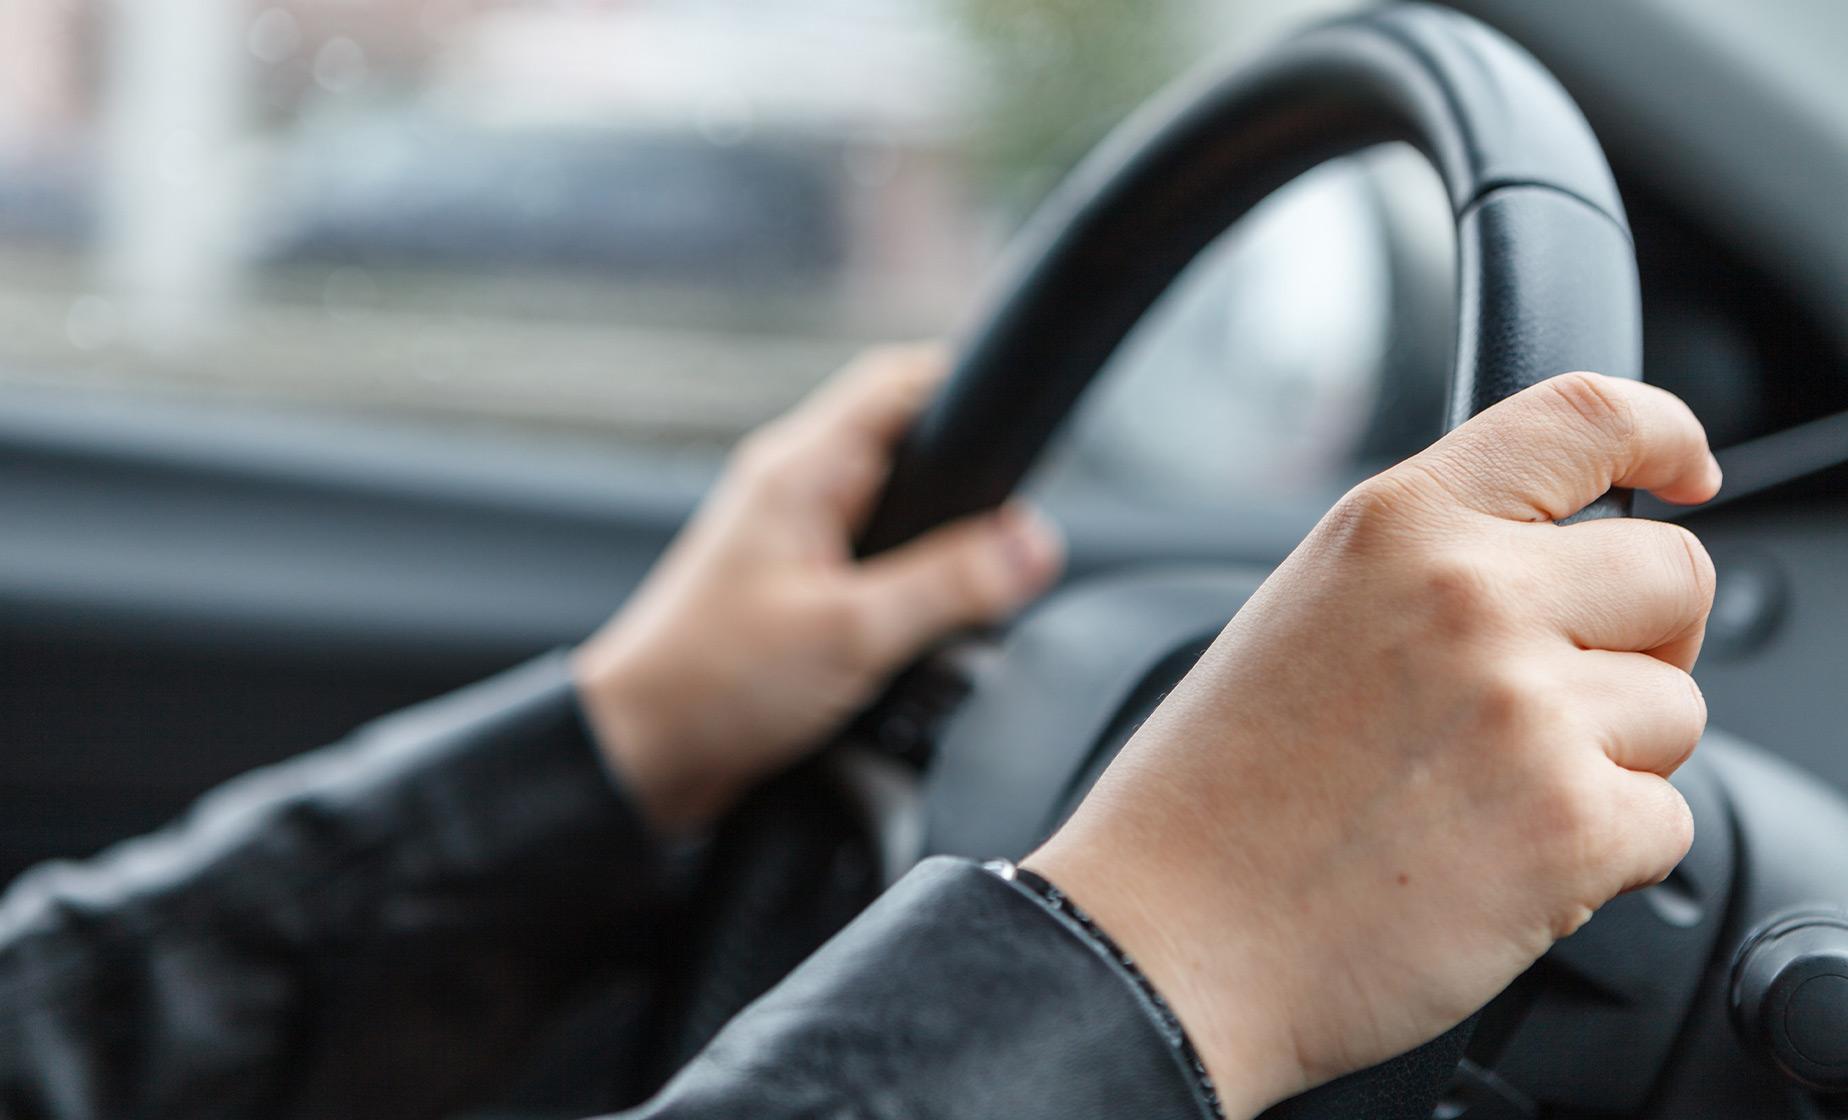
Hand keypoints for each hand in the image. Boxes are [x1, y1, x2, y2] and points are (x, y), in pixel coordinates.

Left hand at [574, 345, 1063, 833]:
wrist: (639, 758)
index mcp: (801, 470)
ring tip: (958, 611)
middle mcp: (796, 492)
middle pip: (912, 453)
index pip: (903, 383)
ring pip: (901, 520)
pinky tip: (917, 646)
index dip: (970, 390)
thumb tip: (1034, 543)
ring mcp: (795, 543)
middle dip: (969, 498)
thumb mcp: (853, 631)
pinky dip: (910, 603)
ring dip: (940, 561)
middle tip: (1001, 551)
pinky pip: (878, 574)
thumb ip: (951, 584)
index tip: (1025, 434)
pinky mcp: (798, 595)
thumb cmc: (710, 684)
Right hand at [1024, 372, 1721, 1117]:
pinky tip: (1494, 864)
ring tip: (1485, 799)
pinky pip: (1667, 822)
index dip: (1664, 435)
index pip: (1587, 418)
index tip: (1685, 475)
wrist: (1170, 936)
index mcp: (1398, 523)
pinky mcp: (1571, 824)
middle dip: (1645, 642)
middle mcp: (1472, 593)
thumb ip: (1431, 564)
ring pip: (1678, 711)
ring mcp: (1528, 707)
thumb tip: (1562, 572)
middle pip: (1673, 576)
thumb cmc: (1213, 794)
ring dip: (1614, 760)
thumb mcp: (1305, 612)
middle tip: (1564, 701)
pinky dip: (1601, 855)